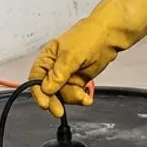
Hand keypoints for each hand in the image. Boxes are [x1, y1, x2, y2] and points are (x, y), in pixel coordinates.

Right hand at [29, 0, 146, 116]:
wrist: (110, 35)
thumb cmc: (89, 36)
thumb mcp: (71, 55)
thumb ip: (58, 74)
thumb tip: (47, 88)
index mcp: (48, 57)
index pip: (36, 78)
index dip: (38, 92)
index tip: (45, 104)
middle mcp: (55, 67)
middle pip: (48, 90)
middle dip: (54, 100)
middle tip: (58, 110)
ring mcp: (67, 75)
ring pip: (62, 94)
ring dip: (71, 97)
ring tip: (82, 96)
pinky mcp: (79, 80)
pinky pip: (75, 94)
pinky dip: (80, 98)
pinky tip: (86, 98)